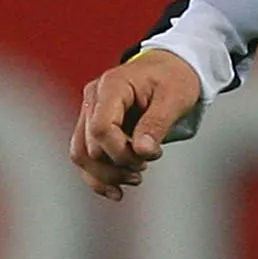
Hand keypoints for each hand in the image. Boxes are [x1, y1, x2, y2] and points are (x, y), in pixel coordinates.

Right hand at [71, 50, 203, 198]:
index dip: (121, 152)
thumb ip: (157, 124)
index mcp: (112, 86)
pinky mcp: (93, 126)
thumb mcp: (175, 97)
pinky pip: (85, 155)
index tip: (148, 157)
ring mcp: (90, 112)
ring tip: (135, 179)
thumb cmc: (174, 78)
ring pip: (81, 154)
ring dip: (106, 175)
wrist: (171, 67)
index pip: (101, 128)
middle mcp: (93, 98)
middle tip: (146, 167)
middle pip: (90, 146)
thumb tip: (142, 152)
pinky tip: (116, 191)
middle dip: (119, 165)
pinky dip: (98, 176)